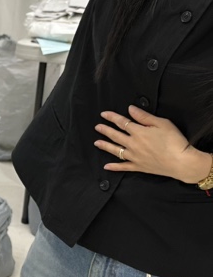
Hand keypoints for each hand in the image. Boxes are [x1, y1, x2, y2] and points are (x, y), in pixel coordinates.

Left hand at [94, 105, 211, 183]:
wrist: (181, 162)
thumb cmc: (174, 141)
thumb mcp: (162, 123)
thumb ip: (144, 116)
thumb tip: (130, 109)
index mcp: (138, 132)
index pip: (122, 122)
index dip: (112, 117)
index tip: (104, 114)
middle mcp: (133, 144)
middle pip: (115, 135)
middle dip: (105, 130)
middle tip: (97, 127)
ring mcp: (134, 156)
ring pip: (115, 150)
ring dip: (105, 146)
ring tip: (96, 143)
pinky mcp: (139, 167)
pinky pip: (123, 167)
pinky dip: (114, 167)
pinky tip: (106, 167)